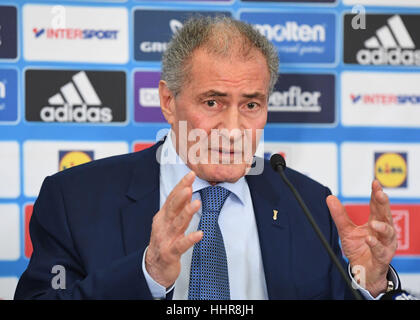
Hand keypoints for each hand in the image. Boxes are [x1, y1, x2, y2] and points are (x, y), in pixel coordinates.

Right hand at [145, 171, 202, 287]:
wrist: (154, 267)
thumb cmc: (164, 241)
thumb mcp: (169, 222)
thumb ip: (178, 207)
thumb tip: (188, 189)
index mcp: (163, 216)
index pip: (172, 197)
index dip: (181, 185)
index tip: (191, 174)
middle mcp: (163, 225)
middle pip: (172, 208)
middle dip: (180, 196)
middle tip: (189, 186)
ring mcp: (165, 239)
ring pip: (176, 224)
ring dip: (186, 213)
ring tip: (196, 204)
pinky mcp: (169, 253)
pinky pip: (180, 245)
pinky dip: (190, 239)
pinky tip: (199, 234)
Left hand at [326, 180, 397, 296]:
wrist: (363, 272)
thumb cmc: (359, 249)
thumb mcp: (345, 230)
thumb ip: (339, 215)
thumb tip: (330, 197)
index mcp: (375, 222)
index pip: (377, 205)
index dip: (376, 194)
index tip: (375, 183)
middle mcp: (383, 232)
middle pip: (385, 215)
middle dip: (384, 204)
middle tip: (380, 194)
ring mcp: (385, 244)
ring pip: (388, 233)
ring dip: (382, 227)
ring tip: (374, 223)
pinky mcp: (383, 257)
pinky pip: (381, 250)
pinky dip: (375, 244)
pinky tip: (369, 239)